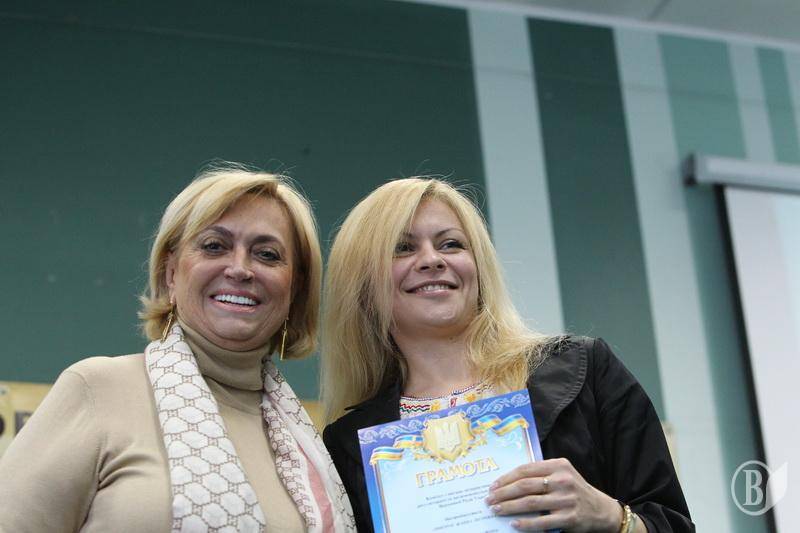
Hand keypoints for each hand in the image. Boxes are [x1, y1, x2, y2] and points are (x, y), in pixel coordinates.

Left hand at [485, 457, 621, 531]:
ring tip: (496, 510)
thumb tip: (508, 481)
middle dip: (503, 493)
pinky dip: (525, 523)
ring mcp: (566, 500)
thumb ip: (540, 473)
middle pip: (525, 486)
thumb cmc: (574, 490)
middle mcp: (563, 480)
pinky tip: (514, 523)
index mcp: (558, 465)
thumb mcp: (562, 474)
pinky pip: (542, 522)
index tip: (493, 486)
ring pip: (530, 503)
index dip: (506, 478)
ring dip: (509, 507)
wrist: (600, 509)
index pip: (525, 470)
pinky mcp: (569, 518)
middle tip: (489, 499)